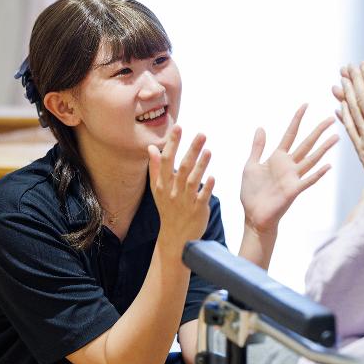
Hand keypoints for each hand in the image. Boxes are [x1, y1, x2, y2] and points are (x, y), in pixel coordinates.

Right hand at [148, 126, 213, 254]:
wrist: (175, 236)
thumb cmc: (168, 208)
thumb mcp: (157, 189)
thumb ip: (155, 168)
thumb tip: (150, 148)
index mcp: (162, 184)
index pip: (166, 160)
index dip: (172, 143)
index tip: (178, 127)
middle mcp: (173, 191)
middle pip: (182, 167)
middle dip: (191, 150)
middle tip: (202, 134)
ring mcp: (185, 201)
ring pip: (193, 181)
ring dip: (201, 165)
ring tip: (208, 151)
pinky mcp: (197, 210)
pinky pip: (202, 197)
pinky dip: (207, 187)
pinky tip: (212, 176)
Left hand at [240, 105, 338, 235]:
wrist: (254, 216)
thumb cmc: (252, 193)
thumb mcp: (251, 165)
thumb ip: (257, 147)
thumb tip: (261, 128)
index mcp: (277, 158)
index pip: (290, 134)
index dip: (297, 120)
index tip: (305, 105)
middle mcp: (288, 165)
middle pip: (306, 144)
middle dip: (318, 131)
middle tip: (331, 118)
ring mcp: (293, 177)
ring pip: (311, 159)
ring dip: (323, 148)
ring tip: (335, 137)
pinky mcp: (293, 190)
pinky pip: (308, 180)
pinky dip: (317, 174)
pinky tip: (328, 166)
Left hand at [332, 62, 363, 172]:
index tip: (362, 65)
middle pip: (361, 100)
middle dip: (354, 81)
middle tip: (347, 67)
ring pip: (353, 112)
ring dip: (346, 94)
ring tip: (341, 80)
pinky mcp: (361, 150)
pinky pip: (350, 129)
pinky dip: (343, 116)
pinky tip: (339, 106)